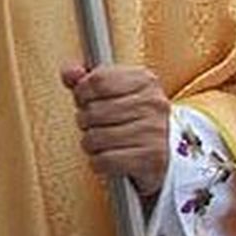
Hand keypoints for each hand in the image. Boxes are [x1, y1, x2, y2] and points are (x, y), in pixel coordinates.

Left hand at [61, 64, 171, 197]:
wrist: (167, 152)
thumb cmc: (135, 118)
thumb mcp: (115, 91)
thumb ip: (88, 80)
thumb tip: (69, 73)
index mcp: (145, 80)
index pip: (98, 81)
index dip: (81, 92)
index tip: (83, 99)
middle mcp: (153, 104)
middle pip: (93, 110)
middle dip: (84, 120)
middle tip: (92, 124)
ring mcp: (154, 131)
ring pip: (95, 138)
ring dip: (90, 143)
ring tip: (100, 141)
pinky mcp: (152, 159)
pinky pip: (105, 160)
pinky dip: (98, 162)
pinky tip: (107, 156)